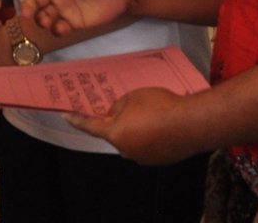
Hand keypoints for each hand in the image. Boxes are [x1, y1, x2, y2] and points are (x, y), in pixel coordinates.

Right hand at [3, 0, 135, 35]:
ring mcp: (63, 7)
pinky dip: (57, 29)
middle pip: (34, 0)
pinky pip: (60, 27)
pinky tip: (61, 28)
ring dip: (41, 20)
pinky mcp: (73, 21)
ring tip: (46, 21)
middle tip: (26, 14)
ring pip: (44, 15)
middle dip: (27, 7)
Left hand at [64, 87, 205, 164]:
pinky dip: (150, 137)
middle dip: (118, 123)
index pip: (91, 127)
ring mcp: (143, 158)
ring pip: (132, 141)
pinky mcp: (158, 160)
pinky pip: (147, 146)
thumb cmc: (160, 106)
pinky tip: (162, 125)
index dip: (77, 120)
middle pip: (115, 134)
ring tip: (152, 115)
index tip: (66, 116)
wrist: (192, 123)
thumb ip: (119, 106)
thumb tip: (115, 114)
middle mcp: (126, 150)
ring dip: (136, 130)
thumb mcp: (133, 96)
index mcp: (115, 134)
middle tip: (129, 108)